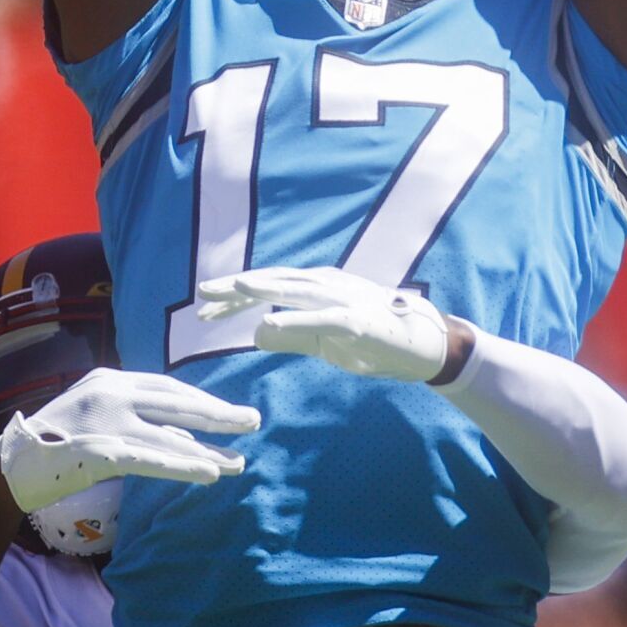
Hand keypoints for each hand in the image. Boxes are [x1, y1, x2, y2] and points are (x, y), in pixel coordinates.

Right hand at [0, 368, 259, 511]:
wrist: (7, 468)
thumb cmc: (55, 445)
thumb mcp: (98, 420)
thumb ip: (139, 423)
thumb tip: (189, 439)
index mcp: (110, 380)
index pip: (167, 388)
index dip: (203, 401)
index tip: (231, 412)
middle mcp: (108, 392)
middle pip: (175, 403)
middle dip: (217, 414)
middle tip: (253, 421)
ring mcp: (101, 420)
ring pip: (167, 435)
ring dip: (207, 450)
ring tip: (238, 463)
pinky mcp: (96, 450)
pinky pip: (147, 459)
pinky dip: (181, 465)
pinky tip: (208, 473)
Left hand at [198, 266, 451, 381]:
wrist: (423, 345)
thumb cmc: (373, 339)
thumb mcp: (325, 340)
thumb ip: (293, 335)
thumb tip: (256, 335)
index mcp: (317, 288)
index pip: (269, 287)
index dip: (236, 296)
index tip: (205, 308)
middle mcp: (327, 285)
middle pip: (275, 281)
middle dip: (238, 287)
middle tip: (203, 293)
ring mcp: (343, 299)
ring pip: (296, 289)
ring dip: (264, 287)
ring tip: (234, 289)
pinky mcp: (356, 320)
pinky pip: (320, 318)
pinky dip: (294, 318)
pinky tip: (269, 321)